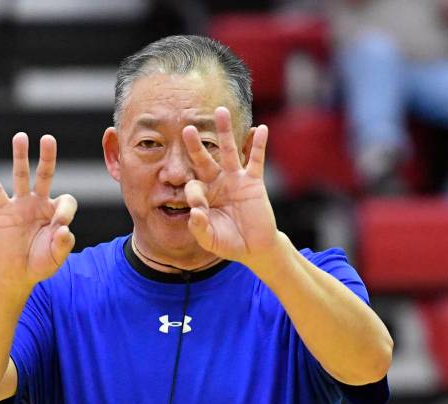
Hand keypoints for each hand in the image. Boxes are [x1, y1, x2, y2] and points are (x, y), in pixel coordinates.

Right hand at [0, 133, 77, 290]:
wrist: (18, 272)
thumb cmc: (41, 263)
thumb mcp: (56, 258)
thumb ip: (63, 244)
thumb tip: (64, 228)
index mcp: (56, 213)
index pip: (66, 200)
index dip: (66, 211)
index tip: (60, 226)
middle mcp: (39, 203)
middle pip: (45, 174)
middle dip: (48, 157)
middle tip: (48, 139)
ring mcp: (21, 205)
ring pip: (21, 176)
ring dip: (21, 156)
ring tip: (20, 137)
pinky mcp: (4, 211)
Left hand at [182, 107, 281, 270]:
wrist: (254, 248)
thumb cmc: (229, 243)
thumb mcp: (210, 239)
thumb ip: (199, 228)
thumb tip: (195, 213)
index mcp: (203, 195)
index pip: (193, 185)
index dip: (193, 194)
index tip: (198, 208)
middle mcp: (217, 182)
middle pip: (204, 159)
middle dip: (195, 145)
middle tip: (187, 128)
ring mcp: (236, 179)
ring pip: (229, 151)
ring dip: (225, 132)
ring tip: (221, 111)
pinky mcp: (254, 182)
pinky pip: (256, 160)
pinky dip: (259, 145)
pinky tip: (261, 129)